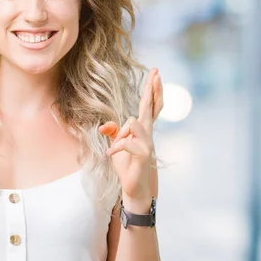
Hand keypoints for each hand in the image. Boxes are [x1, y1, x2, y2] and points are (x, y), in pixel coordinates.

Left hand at [98, 68, 162, 206]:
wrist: (133, 188)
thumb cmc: (127, 165)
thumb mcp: (116, 145)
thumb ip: (113, 132)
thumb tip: (104, 126)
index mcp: (142, 128)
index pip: (149, 105)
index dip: (152, 90)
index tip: (155, 73)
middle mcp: (148, 133)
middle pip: (152, 106)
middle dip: (153, 89)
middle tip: (157, 72)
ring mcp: (148, 142)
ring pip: (132, 122)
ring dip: (120, 135)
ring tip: (116, 148)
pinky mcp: (143, 153)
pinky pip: (126, 142)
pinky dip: (116, 148)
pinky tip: (111, 155)